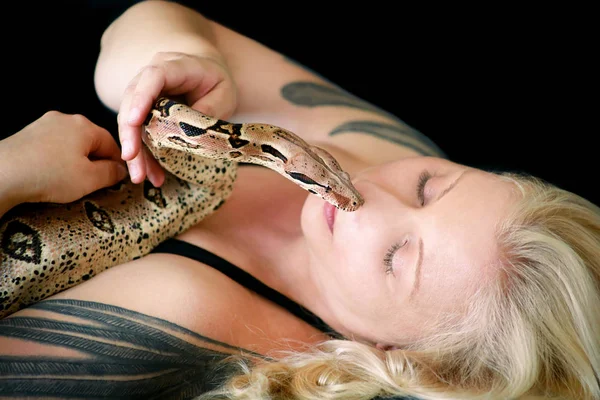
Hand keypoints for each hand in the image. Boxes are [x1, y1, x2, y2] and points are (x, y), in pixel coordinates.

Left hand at [0, 111, 127, 204]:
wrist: (3, 174)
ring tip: (70, 181)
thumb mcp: (90, 179)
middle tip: (93, 183)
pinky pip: (52, 146)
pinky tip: (52, 175)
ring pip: (71, 143)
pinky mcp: (28, 134)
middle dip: (95, 161)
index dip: (117, 163)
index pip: (111, 143)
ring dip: (75, 161)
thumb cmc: (48, 175)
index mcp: (84, 126)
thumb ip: (111, 173)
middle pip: (91, 141)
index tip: (116, 178)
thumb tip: (120, 170)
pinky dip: (57, 160)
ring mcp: (44, 125)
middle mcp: (65, 119)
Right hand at [118, 52, 237, 185]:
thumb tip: (190, 130)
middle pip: (132, 102)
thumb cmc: (215, 83)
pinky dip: (144, 155)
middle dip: (130, 132)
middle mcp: (151, 77)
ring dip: (135, 150)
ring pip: (129, 121)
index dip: (142, 97)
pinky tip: (151, 174)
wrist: (205, 77)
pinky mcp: (142, 113)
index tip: (133, 120)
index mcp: (174, 66)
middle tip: (130, 158)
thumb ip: (210, 107)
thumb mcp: (224, 93)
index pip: (153, 76)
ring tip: (141, 177)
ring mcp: (143, 94)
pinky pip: (138, 134)